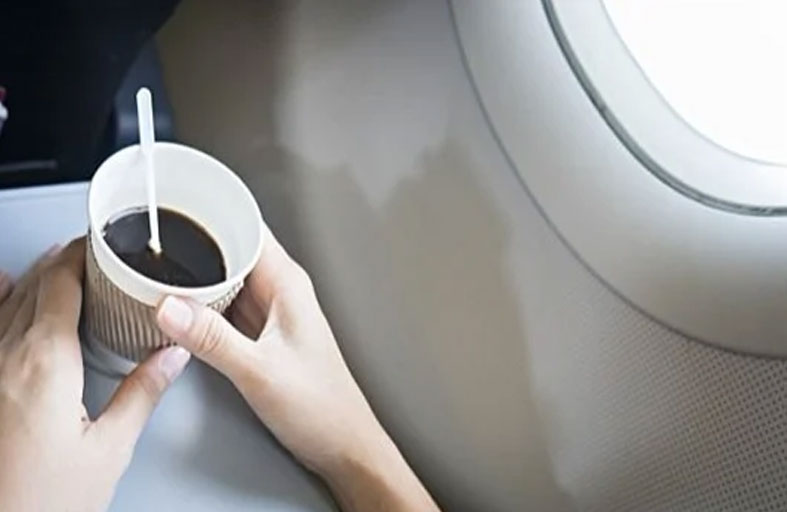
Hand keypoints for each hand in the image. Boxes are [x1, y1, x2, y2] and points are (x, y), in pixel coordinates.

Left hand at [0, 239, 190, 511]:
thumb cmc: (39, 503)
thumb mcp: (107, 451)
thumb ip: (141, 394)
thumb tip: (172, 357)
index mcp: (43, 365)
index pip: (61, 284)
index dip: (80, 255)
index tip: (98, 242)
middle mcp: (4, 357)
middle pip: (34, 285)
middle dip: (63, 259)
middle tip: (90, 249)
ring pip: (7, 300)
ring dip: (36, 275)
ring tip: (60, 261)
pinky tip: (5, 285)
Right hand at [156, 229, 438, 510]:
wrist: (342, 444)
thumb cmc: (320, 406)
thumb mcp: (259, 370)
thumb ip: (212, 338)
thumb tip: (168, 305)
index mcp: (287, 283)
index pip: (246, 225)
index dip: (211, 208)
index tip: (174, 199)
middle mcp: (280, 290)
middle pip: (230, 247)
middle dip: (192, 239)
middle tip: (148, 233)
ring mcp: (270, 312)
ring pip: (225, 276)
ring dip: (194, 271)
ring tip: (153, 265)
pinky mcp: (260, 334)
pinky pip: (224, 304)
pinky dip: (200, 301)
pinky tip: (177, 305)